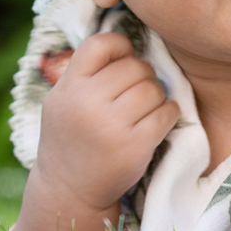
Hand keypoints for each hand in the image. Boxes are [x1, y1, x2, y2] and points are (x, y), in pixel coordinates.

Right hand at [34, 32, 179, 212]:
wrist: (68, 191)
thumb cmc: (70, 138)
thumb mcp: (62, 101)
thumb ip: (85, 73)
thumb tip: (125, 40)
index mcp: (68, 87)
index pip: (100, 44)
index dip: (120, 46)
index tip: (124, 59)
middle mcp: (87, 103)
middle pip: (135, 67)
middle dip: (142, 76)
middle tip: (136, 92)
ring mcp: (112, 125)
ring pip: (154, 89)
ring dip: (156, 97)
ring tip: (144, 110)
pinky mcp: (135, 146)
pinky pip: (168, 112)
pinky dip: (168, 114)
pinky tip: (156, 122)